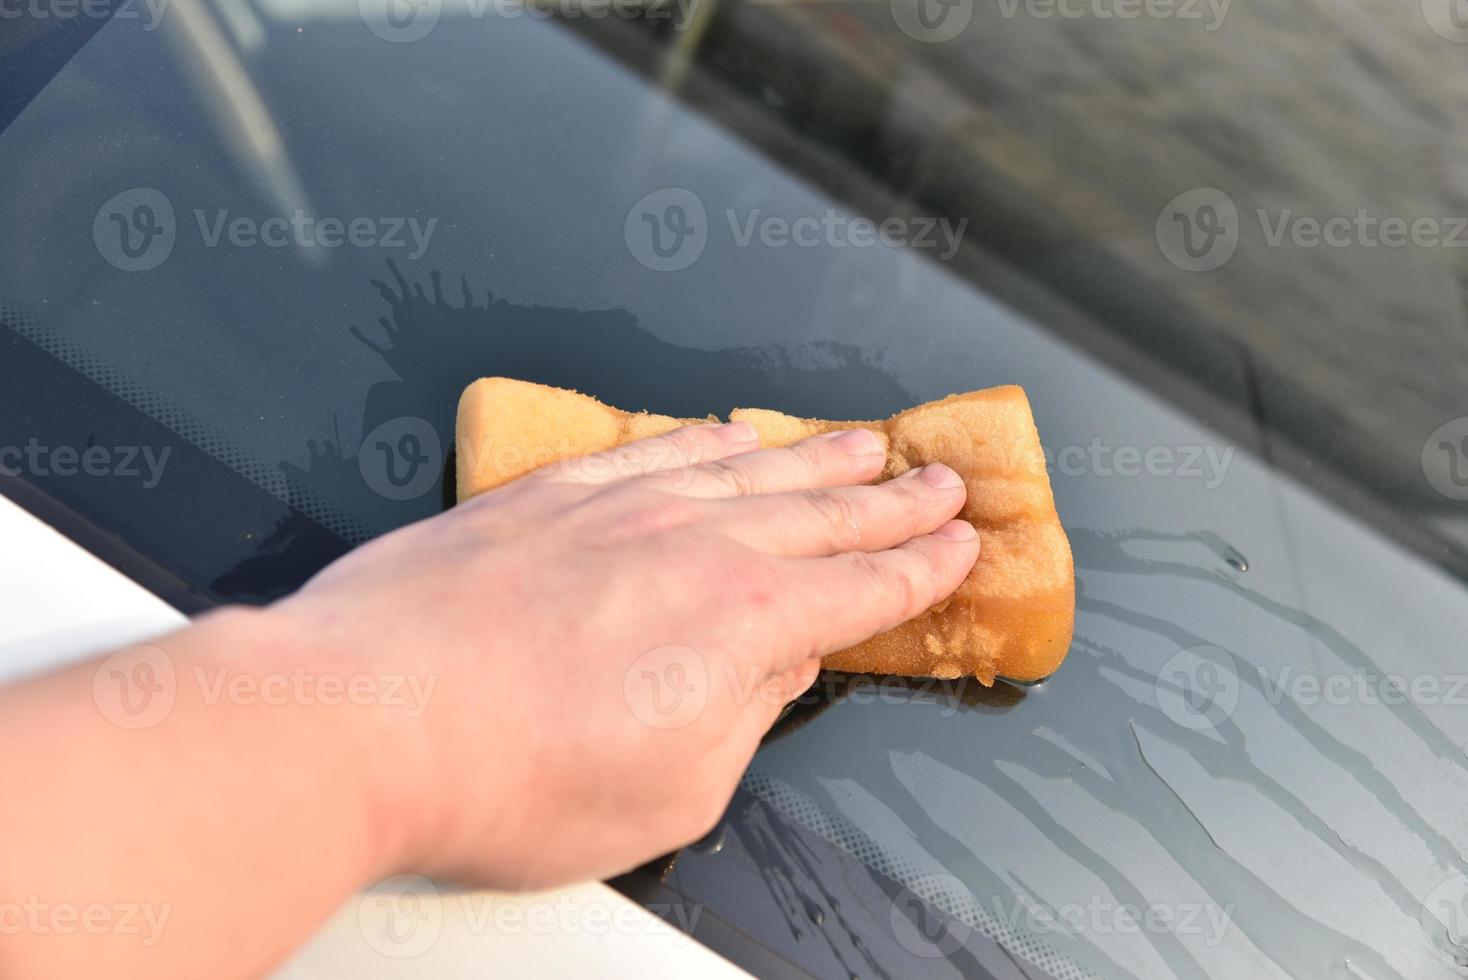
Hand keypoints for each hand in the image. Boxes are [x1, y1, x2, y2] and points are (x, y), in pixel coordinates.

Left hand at [270, 420, 978, 887]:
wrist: (365, 716)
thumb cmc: (508, 776)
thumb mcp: (670, 793)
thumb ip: (741, 722)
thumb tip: (773, 674)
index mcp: (744, 624)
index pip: (863, 588)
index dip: (922, 569)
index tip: (960, 548)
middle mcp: (696, 545)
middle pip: (825, 513)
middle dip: (896, 500)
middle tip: (944, 481)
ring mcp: (620, 506)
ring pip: (749, 467)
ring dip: (817, 456)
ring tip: (866, 441)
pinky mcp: (549, 493)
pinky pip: (654, 446)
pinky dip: (704, 437)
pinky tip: (729, 431)